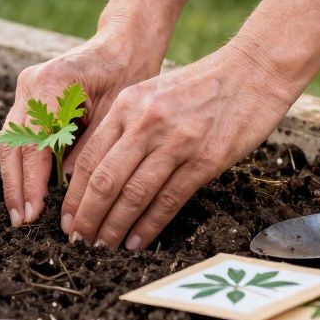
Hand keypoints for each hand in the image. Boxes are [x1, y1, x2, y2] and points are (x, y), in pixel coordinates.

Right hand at [0, 27, 161, 226]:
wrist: (123, 46)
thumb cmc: (128, 73)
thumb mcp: (116, 113)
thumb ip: (89, 148)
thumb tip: (69, 189)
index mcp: (52, 83)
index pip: (33, 141)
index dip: (32, 181)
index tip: (34, 213)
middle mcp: (30, 84)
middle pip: (12, 143)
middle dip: (15, 186)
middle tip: (21, 221)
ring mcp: (25, 89)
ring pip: (10, 142)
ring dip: (15, 179)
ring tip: (21, 213)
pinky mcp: (28, 98)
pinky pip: (18, 136)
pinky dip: (22, 165)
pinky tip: (27, 191)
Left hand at [60, 40, 300, 248]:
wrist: (253, 71)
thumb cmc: (202, 85)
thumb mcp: (153, 93)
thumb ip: (126, 125)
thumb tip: (98, 169)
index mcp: (128, 105)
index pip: (88, 158)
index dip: (73, 195)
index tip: (66, 218)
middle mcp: (146, 123)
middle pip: (104, 180)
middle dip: (87, 217)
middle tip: (78, 240)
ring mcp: (176, 143)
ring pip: (133, 195)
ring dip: (114, 227)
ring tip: (103, 248)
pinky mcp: (205, 160)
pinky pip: (169, 200)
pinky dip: (149, 226)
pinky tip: (137, 242)